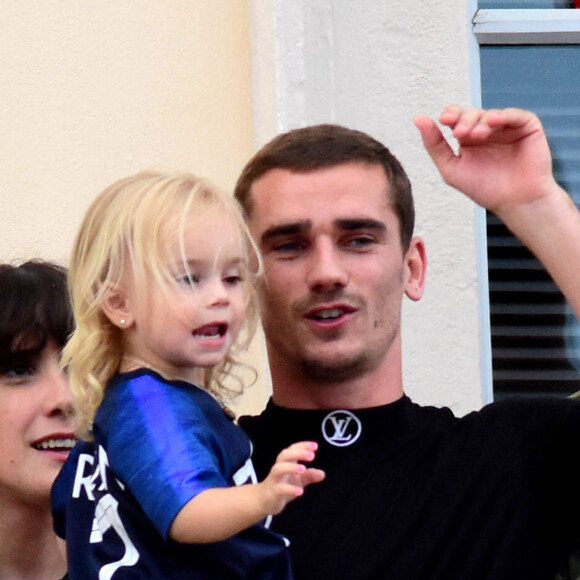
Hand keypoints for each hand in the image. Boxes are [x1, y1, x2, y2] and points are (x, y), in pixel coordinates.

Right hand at [259, 441, 324, 515]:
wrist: (264, 501)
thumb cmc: (282, 485)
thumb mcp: (298, 480)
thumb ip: (309, 475)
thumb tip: (322, 474)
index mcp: (285, 462)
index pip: (292, 449)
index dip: (303, 446)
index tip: (315, 446)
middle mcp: (279, 467)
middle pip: (285, 455)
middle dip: (298, 453)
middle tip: (312, 455)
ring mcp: (274, 479)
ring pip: (279, 469)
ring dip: (291, 467)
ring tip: (303, 469)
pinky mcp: (272, 492)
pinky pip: (279, 488)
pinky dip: (290, 489)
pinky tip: (300, 491)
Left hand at [414, 105, 557, 217]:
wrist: (514, 202)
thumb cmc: (484, 189)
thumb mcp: (451, 168)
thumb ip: (434, 145)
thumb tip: (418, 118)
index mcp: (467, 139)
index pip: (456, 118)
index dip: (450, 115)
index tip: (443, 120)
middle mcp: (486, 130)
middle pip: (471, 114)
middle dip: (463, 121)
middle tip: (460, 134)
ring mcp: (506, 128)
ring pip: (490, 114)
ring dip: (480, 122)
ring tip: (475, 136)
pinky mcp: (526, 127)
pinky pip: (515, 114)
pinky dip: (503, 115)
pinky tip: (493, 121)